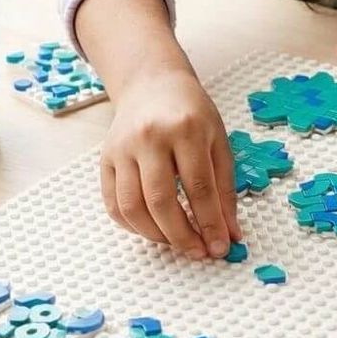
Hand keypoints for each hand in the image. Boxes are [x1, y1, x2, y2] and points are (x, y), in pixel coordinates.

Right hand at [100, 66, 240, 260]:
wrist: (153, 85)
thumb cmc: (192, 114)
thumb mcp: (219, 142)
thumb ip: (225, 188)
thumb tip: (231, 234)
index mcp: (186, 129)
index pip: (199, 187)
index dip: (210, 223)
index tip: (219, 248)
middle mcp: (150, 138)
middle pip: (161, 201)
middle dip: (182, 236)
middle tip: (198, 252)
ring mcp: (123, 148)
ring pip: (132, 207)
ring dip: (156, 235)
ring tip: (177, 242)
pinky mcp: (105, 159)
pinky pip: (114, 204)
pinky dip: (132, 226)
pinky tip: (153, 230)